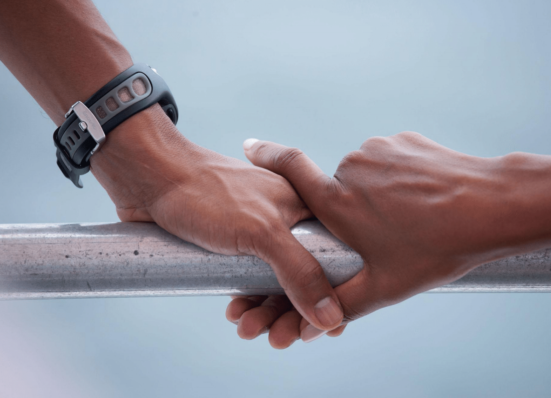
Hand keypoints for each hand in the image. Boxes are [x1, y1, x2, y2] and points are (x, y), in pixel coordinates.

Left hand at [90, 105, 344, 333]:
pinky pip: (247, 282)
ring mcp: (258, 234)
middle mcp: (286, 221)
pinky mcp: (230, 246)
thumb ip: (300, 271)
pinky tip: (233, 313)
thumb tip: (331, 319)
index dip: (334, 296)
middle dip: (292, 313)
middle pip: (303, 278)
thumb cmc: (207, 191)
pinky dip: (245, 301)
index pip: (334, 259)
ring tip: (247, 329)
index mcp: (305, 208)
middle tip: (280, 340)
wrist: (150, 177)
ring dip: (265, 313)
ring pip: (273, 284)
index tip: (328, 330)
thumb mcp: (262, 231)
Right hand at [229, 131, 550, 347]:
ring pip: (366, 175)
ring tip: (410, 219)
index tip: (250, 147)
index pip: (288, 166)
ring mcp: (378, 150)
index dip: (266, 154)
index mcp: (337, 201)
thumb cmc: (436, 250)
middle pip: (337, 189)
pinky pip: (390, 161)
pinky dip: (400, 178)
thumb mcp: (385, 287)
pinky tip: (424, 199)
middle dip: (351, 209)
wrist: (494, 206)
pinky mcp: (404, 141)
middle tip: (384, 233)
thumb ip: (339, 305)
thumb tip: (306, 331)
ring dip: (378, 193)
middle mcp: (350, 167)